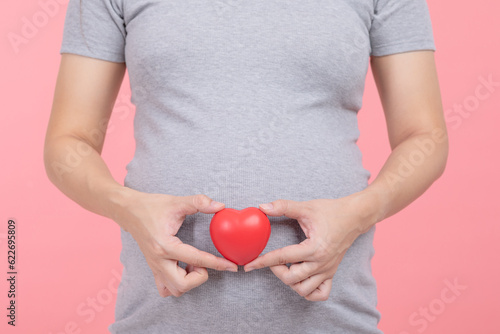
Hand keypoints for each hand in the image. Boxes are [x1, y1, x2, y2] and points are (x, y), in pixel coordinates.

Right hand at [113, 190, 237, 297]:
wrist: (128, 210)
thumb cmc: (152, 206)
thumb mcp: (177, 201)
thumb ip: (199, 202)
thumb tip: (220, 206)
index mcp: (165, 246)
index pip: (196, 260)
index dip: (217, 263)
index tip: (232, 266)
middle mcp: (158, 261)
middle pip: (182, 285)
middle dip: (199, 277)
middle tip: (202, 262)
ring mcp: (154, 267)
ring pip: (173, 290)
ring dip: (188, 281)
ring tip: (192, 264)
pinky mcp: (153, 268)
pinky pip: (165, 288)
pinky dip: (177, 283)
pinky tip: (183, 268)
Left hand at [243, 192, 378, 300]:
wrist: (355, 216)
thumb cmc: (331, 211)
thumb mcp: (306, 207)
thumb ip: (283, 207)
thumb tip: (262, 207)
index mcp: (314, 248)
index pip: (282, 258)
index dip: (262, 261)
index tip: (249, 265)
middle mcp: (321, 263)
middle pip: (291, 279)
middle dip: (276, 271)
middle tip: (271, 259)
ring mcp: (327, 270)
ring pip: (303, 289)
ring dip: (291, 282)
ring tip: (286, 267)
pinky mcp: (331, 273)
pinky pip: (320, 293)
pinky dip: (308, 291)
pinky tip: (301, 278)